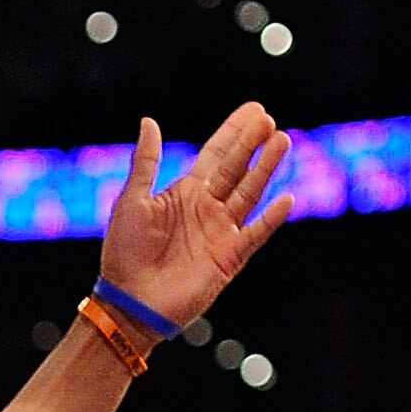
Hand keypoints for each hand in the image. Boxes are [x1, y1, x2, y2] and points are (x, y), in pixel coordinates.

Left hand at [98, 103, 289, 328]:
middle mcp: (208, 208)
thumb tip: (149, 121)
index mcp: (186, 193)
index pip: (217, 154)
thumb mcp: (131, 200)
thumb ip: (146, 162)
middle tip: (268, 120)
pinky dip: (271, 219)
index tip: (254, 109)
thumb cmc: (124, 253)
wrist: (128, 301)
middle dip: (253, 143)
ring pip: (249, 193)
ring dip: (265, 168)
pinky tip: (286, 199)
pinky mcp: (229, 258)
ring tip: (281, 141)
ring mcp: (221, 232)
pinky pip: (255, 234)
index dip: (234, 132)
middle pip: (237, 168)